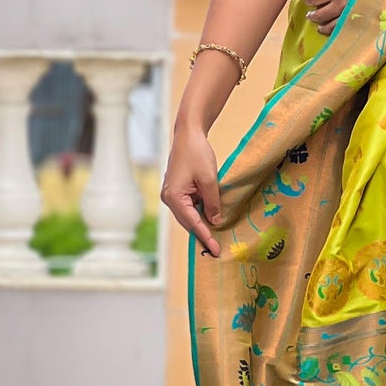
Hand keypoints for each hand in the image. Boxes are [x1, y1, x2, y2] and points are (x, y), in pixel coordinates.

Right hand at [161, 123, 223, 256]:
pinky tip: (211, 220)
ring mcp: (171, 194)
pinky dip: (199, 213)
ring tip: (215, 239)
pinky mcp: (177, 189)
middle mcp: (169, 198)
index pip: (193, 223)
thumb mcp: (210, 179)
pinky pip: (189, 206)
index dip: (206, 237)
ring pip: (188, 215)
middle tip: (216, 250)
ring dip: (201, 225)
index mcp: (174, 197)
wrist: (188, 134)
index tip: (216, 250)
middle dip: (202, 235)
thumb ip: (213, 203)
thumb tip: (215, 221)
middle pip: (188, 222)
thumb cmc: (197, 153)